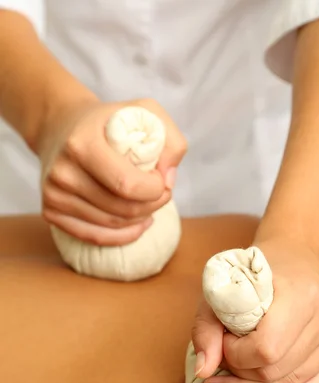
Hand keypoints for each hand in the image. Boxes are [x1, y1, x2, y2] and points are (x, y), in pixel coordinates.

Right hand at [39, 97, 186, 244]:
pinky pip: (96, 237)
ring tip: (148, 203)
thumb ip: (170, 141)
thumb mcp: (144, 113)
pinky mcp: (51, 212)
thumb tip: (168, 180)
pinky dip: (123, 235)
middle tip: (161, 194)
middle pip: (122, 209)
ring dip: (140, 219)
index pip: (127, 185)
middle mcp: (63, 172)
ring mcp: (54, 194)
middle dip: (152, 205)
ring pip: (113, 225)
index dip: (155, 190)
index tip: (161, 179)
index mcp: (82, 144)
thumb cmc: (109, 122)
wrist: (60, 126)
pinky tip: (138, 223)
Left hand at [192, 238, 318, 382]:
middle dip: (242, 374)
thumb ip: (206, 328)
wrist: (300, 254)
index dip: (236, 355)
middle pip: (277, 371)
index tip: (224, 340)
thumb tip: (204, 372)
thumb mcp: (222, 289)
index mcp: (302, 293)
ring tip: (234, 380)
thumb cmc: (257, 272)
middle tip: (226, 359)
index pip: (265, 349)